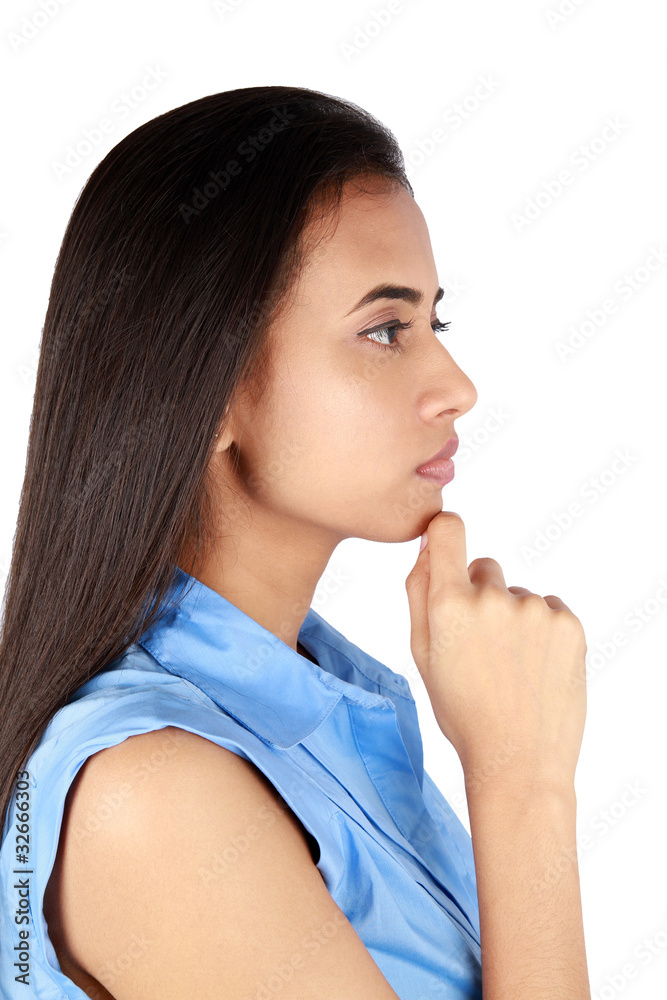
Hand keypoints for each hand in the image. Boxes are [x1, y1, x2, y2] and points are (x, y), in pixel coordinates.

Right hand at [405, 512, 587, 790]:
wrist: (518, 759)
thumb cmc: (462, 711)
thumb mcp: (421, 655)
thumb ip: (418, 592)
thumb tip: (426, 544)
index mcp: (449, 605)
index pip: (448, 530)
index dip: (444, 534)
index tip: (446, 544)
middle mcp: (493, 599)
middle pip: (484, 568)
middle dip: (479, 594)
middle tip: (480, 646)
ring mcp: (534, 610)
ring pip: (517, 594)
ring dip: (512, 618)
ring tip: (511, 666)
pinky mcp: (568, 624)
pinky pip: (548, 608)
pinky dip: (541, 630)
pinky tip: (534, 667)